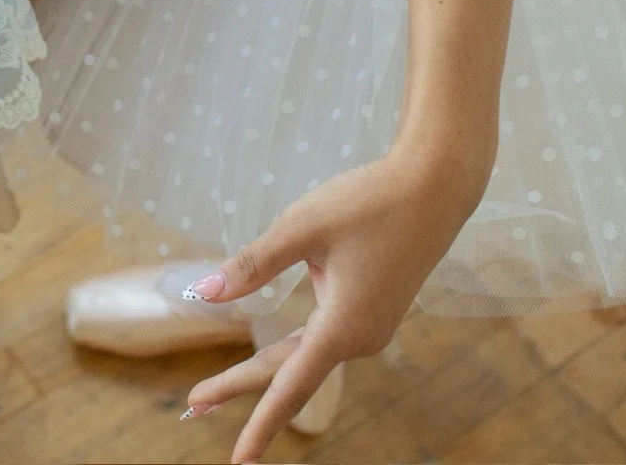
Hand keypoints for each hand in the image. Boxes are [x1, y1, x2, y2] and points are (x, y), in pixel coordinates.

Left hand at [181, 144, 488, 461]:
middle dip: (239, 388)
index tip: (237, 462)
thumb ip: (252, 265)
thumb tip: (204, 295)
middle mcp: (359, 338)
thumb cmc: (369, 202)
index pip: (290, 387)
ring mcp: (370, 328)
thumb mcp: (301, 228)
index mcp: (342, 327)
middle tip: (190, 405)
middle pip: (288, 373)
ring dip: (263, 372)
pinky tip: (273, 357)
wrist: (435, 187)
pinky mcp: (373, 312)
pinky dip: (291, 353)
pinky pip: (323, 341)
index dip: (260, 426)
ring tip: (213, 388)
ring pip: (304, 356)